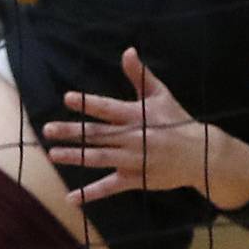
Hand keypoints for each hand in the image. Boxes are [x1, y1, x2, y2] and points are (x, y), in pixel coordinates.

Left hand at [44, 48, 215, 204]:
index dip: (88, 103)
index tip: (67, 98)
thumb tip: (127, 51)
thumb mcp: (160, 95)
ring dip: (77, 156)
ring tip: (54, 154)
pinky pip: (110, 186)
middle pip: (98, 134)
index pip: (109, 108)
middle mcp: (134, 137)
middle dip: (73, 132)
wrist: (200, 153)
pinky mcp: (136, 178)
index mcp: (138, 115)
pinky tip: (71, 197)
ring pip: (100, 158)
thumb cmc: (176, 120)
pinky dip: (91, 193)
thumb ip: (140, 75)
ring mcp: (134, 159)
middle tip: (48, 130)